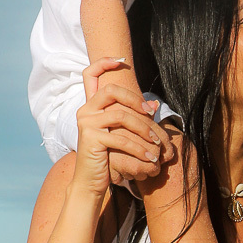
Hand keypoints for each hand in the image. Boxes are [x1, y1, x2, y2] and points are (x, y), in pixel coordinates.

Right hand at [73, 59, 165, 199]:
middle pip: (111, 90)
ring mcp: (86, 123)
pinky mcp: (90, 138)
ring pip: (121, 116)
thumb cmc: (109, 155)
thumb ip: (135, 117)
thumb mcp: (124, 133)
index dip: (103, 63)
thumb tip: (154, 104)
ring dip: (144, 129)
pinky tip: (150, 157)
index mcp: (91, 105)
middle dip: (135, 99)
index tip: (122, 61)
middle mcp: (85, 110)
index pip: (89, 75)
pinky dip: (139, 148)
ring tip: (157, 144)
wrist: (92, 181)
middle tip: (151, 114)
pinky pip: (121, 138)